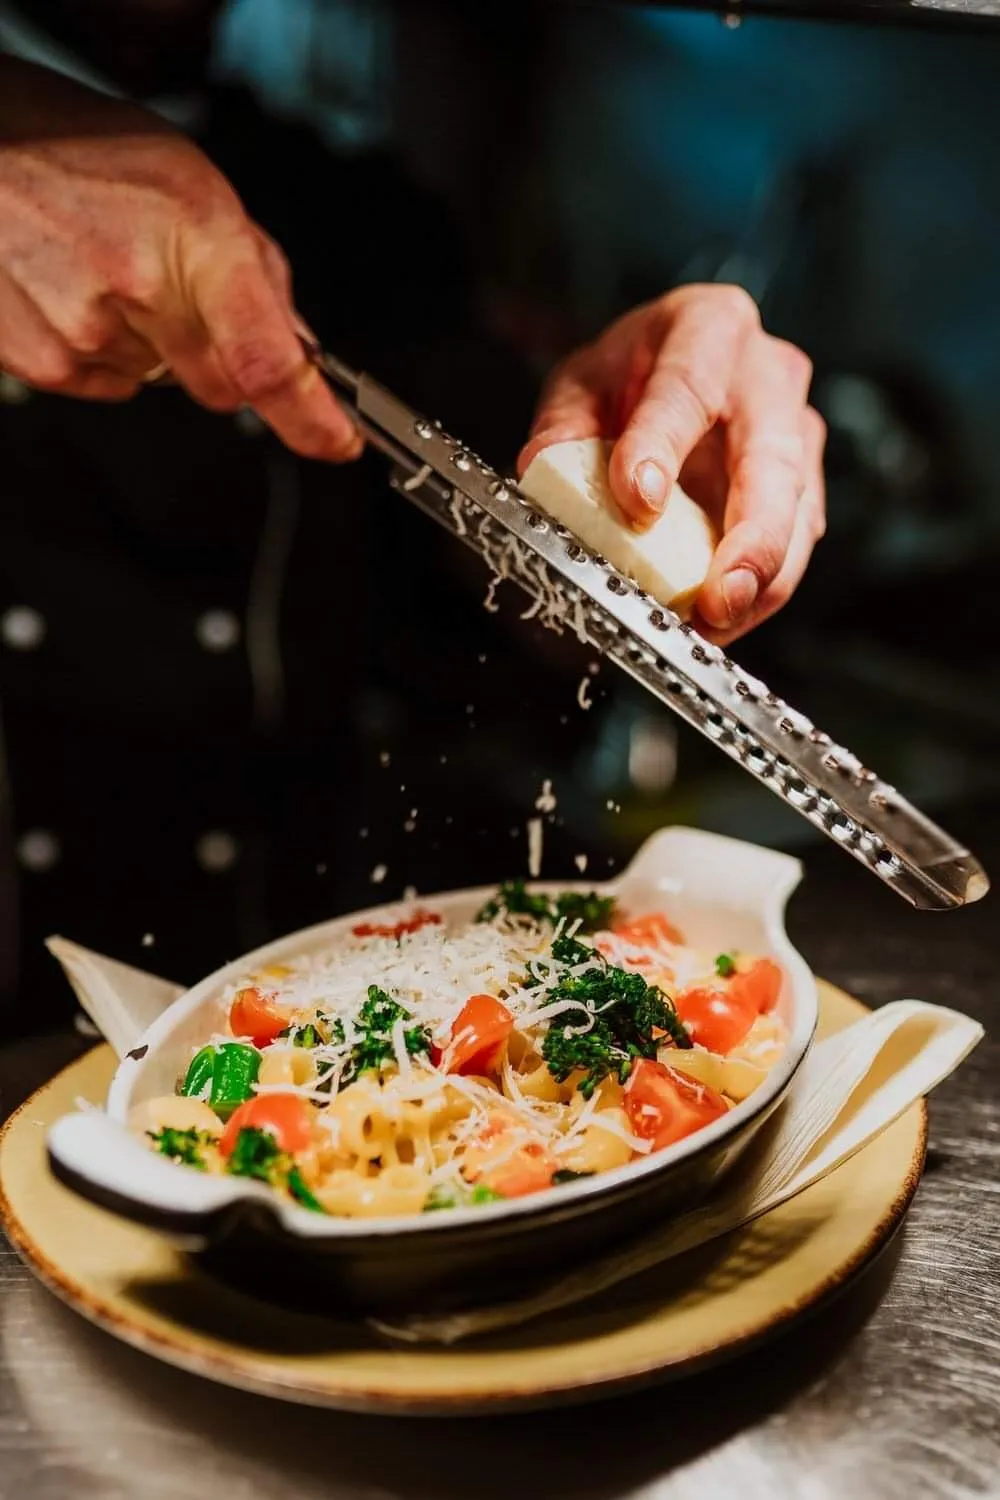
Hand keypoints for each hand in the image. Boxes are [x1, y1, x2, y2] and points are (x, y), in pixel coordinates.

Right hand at [0, 58, 358, 460]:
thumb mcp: (192, 182)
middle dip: (220, 355)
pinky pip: (110, 384)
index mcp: (195, 236)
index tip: (337, 440)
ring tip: (109, 269)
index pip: (269, 360)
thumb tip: (298, 343)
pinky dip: (104, 350)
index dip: (311, 417)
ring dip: (153, 343)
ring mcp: (86, 332)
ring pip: (163, 383)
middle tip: (179, 290)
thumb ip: (256, 269)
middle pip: (223, 385)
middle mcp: (141, 288)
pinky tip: (75, 290)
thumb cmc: (78, 149)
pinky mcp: (45, 363)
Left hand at [518, 285, 825, 641]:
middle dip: (751, 536)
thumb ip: (562, 429)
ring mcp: (796, 432)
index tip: (638, 502)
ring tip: (715, 622)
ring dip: (761, 579)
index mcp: (709, 329)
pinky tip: (720, 621)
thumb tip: (542, 472)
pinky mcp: (802, 486)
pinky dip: (759, 592)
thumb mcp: (582, 385)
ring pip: (796, 513)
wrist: (673, 367)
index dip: (662, 448)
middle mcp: (768, 376)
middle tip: (718, 595)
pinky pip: (792, 546)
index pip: (687, 389)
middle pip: (772, 460)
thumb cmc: (632, 373)